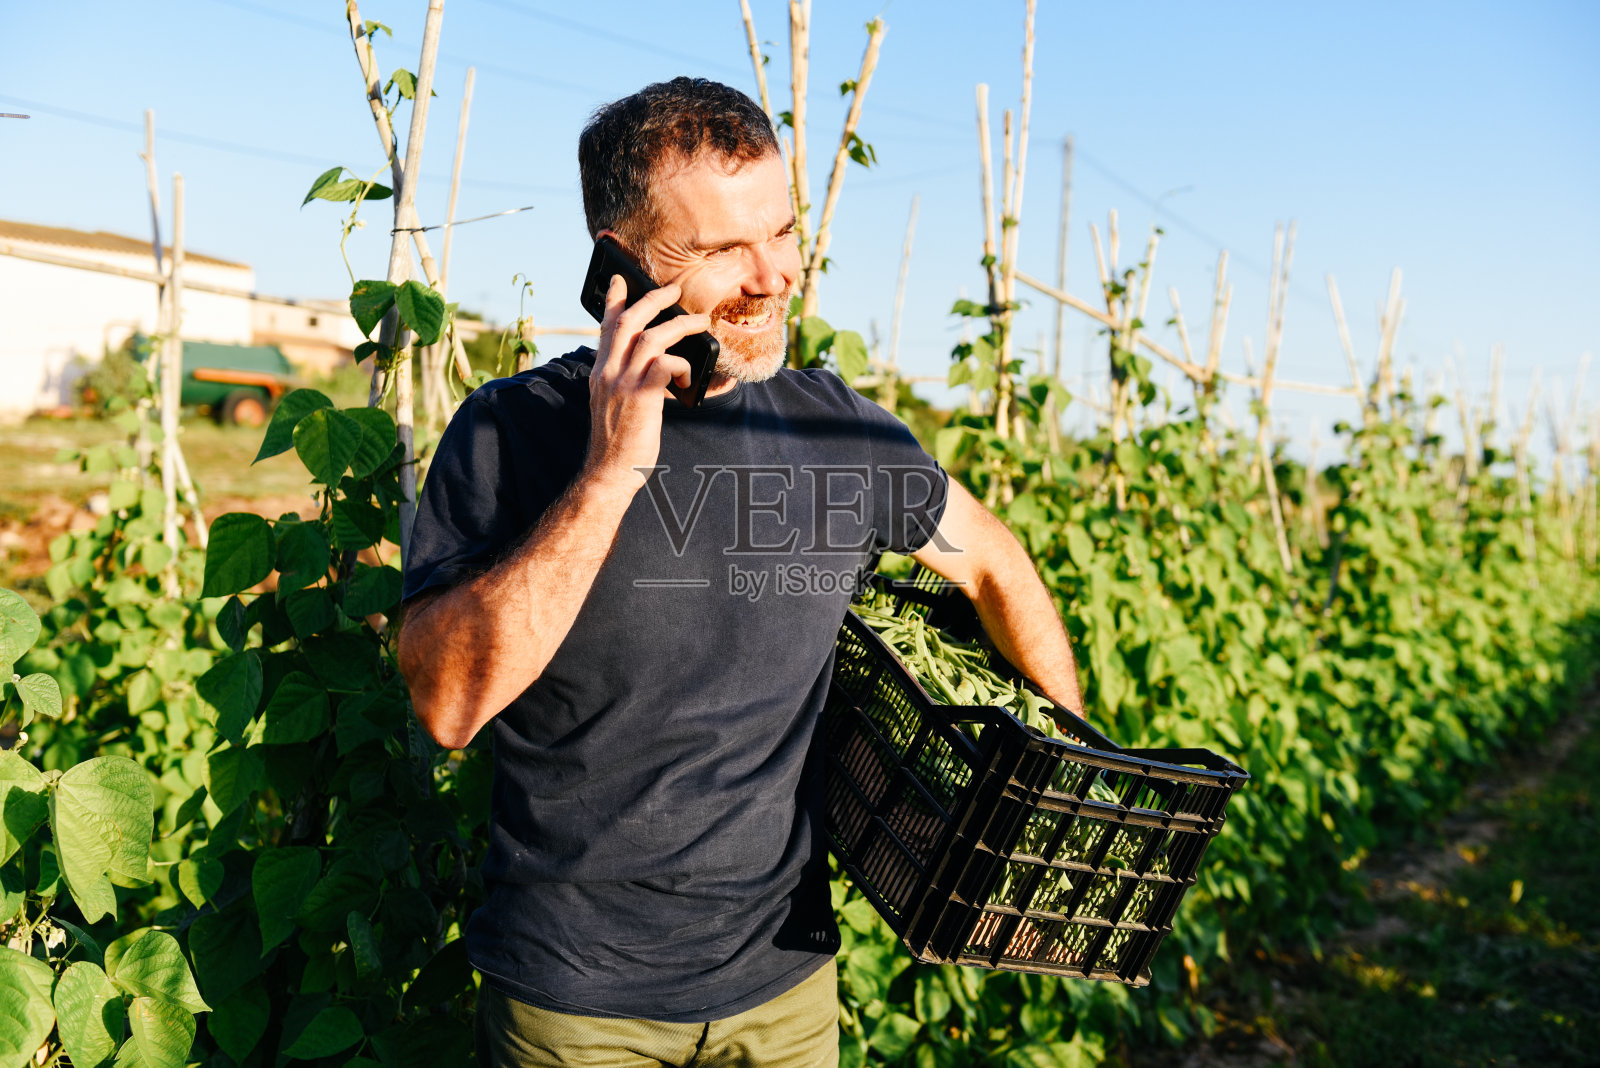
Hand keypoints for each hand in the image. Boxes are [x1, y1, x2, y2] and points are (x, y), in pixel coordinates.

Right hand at [583, 275, 708, 493]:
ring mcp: (622, 383)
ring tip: (700, 323)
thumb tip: (658, 368)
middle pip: (628, 321)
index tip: (620, 280)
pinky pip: (665, 365)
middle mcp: (607, 372)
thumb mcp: (612, 404)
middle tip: (674, 290)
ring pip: (651, 337)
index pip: (605, 327)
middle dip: (653, 300)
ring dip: (679, 326)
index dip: (613, 300)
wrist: (608, 473)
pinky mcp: (641, 398)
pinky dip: (680, 364)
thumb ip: (626, 381)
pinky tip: (687, 377)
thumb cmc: (617, 443)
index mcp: (600, 372)